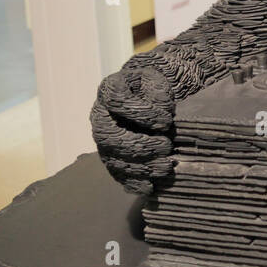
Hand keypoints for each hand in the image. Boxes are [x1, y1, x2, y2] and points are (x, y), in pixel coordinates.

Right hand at [90, 62, 175, 193]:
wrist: (143, 99)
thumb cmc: (149, 88)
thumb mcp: (155, 79)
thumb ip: (157, 89)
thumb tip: (162, 110)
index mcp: (110, 90)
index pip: (118, 101)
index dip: (142, 113)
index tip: (167, 121)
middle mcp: (100, 116)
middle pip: (111, 136)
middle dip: (141, 145)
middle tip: (167, 146)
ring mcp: (102, 140)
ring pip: (113, 158)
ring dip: (140, 166)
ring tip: (166, 167)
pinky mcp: (110, 157)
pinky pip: (116, 173)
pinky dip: (132, 182)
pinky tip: (149, 187)